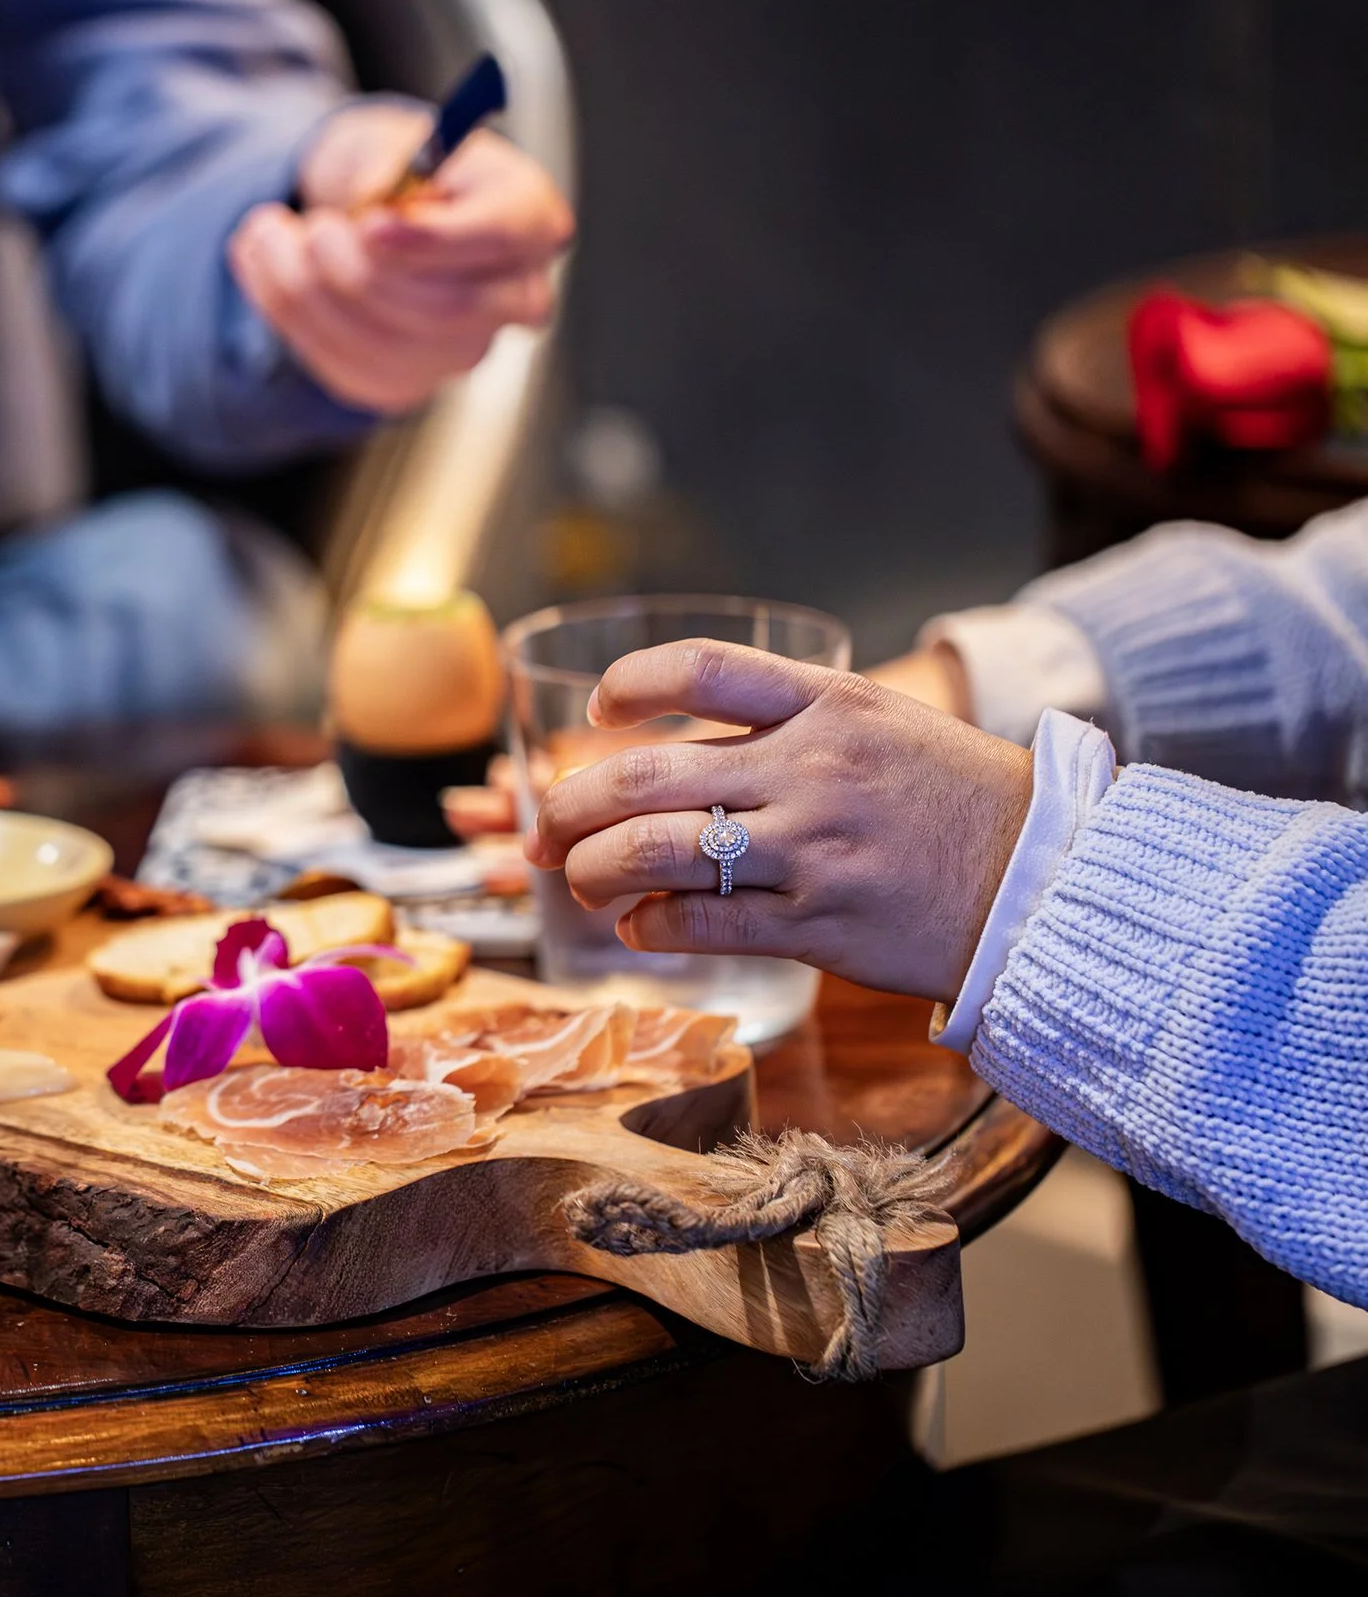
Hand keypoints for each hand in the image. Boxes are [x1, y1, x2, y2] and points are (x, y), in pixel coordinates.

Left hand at [228, 102, 572, 413]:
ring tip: (268, 233)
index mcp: (529, 219)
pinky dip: (291, 318)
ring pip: (387, 345)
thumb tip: (373, 197)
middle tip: (310, 227)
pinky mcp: (409, 381)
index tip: (368, 222)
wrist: (371, 210)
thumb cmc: (399, 167)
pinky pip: (347, 368)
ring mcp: (463, 348)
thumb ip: (387, 160)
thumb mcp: (393, 137)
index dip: (430, 239)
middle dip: (358, 271)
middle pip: (445, 309)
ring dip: (307, 292)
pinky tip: (267, 268)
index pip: (499, 238)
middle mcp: (513, 295)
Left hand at [526, 640, 1032, 1002]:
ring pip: (656, 852)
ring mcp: (812, 849)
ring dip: (593, 870)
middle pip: (645, 776)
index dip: (629, 686)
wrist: (1050, 881)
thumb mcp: (883, 727)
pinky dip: (648, 925)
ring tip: (581, 880)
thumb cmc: (958, 803)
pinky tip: (638, 925)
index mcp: (828, 705)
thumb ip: (788, 725)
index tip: (597, 712)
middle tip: (546, 828)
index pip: (700, 670)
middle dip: (570, 805)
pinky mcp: (816, 925)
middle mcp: (812, 769)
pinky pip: (699, 923)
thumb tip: (672, 753)